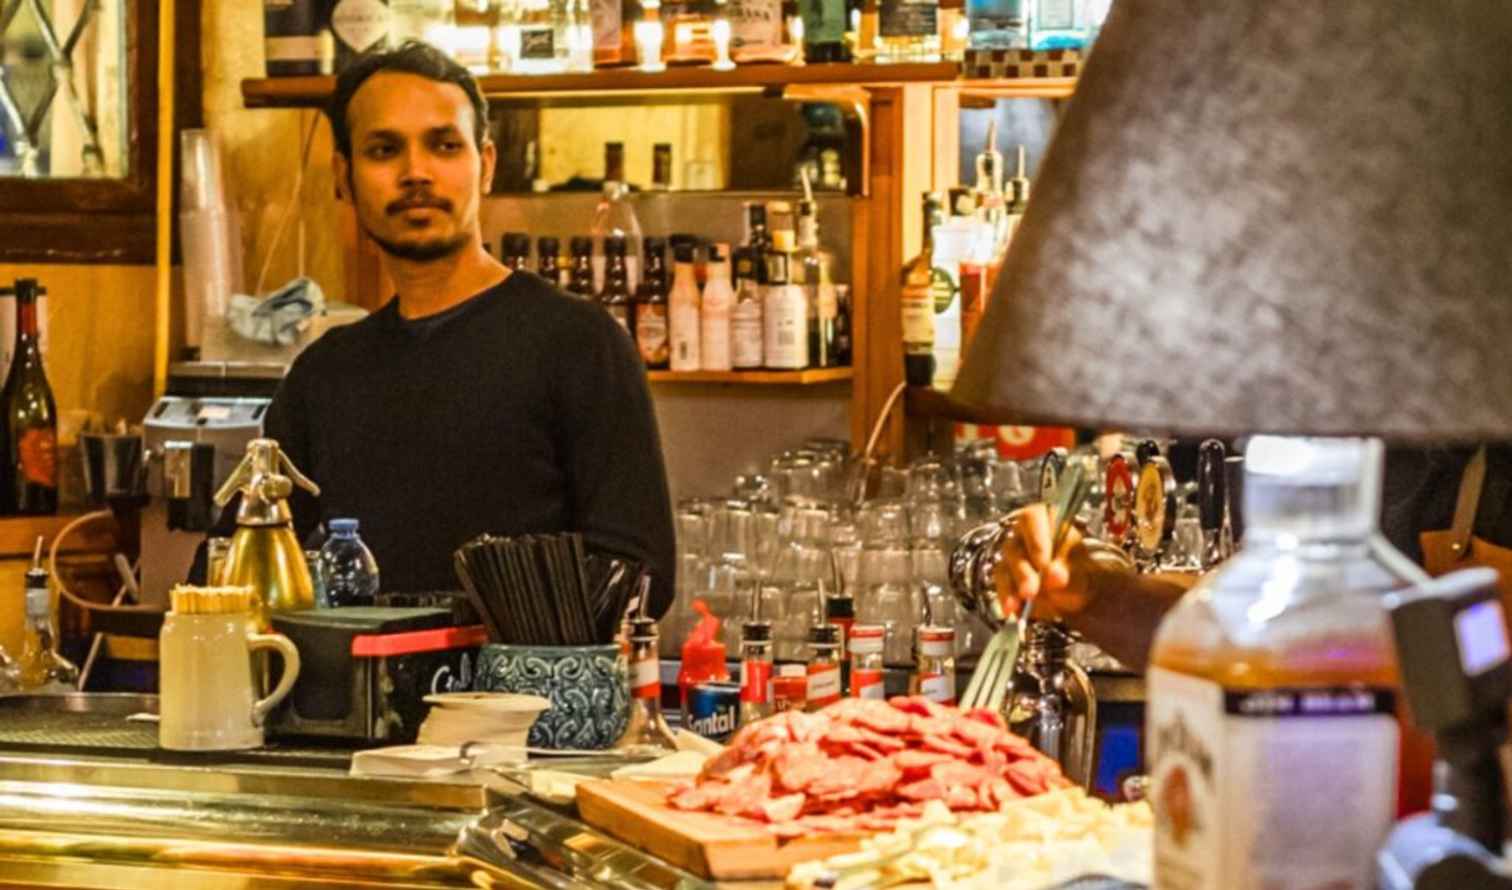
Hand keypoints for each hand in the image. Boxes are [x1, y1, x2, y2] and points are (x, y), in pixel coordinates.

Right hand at [993, 503, 1092, 621]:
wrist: (1076, 590)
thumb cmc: (1079, 568)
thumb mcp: (1079, 564)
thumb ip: (1067, 567)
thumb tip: (1054, 576)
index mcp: (1043, 518)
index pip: (1032, 519)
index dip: (1035, 541)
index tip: (1043, 564)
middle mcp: (1022, 533)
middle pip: (1015, 547)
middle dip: (1024, 571)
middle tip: (1032, 590)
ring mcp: (1011, 554)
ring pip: (1005, 567)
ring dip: (1012, 587)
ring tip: (1022, 604)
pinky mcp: (1005, 575)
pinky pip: (1002, 585)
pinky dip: (1007, 598)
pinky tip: (1012, 609)